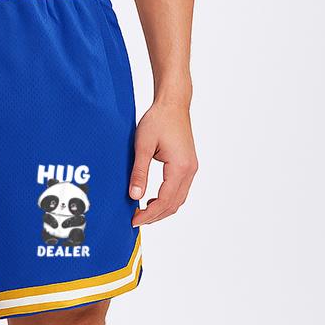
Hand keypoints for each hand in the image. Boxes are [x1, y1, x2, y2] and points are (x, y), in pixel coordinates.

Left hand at [130, 101, 197, 226]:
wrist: (173, 104)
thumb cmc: (157, 120)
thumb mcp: (142, 145)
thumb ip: (139, 172)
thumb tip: (134, 195)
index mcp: (180, 167)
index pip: (165, 200)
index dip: (149, 214)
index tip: (134, 220)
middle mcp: (190, 170)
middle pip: (174, 204)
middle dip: (155, 215)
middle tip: (136, 220)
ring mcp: (191, 168)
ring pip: (178, 199)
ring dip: (162, 209)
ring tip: (142, 212)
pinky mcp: (188, 165)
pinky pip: (179, 189)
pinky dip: (167, 199)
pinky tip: (152, 198)